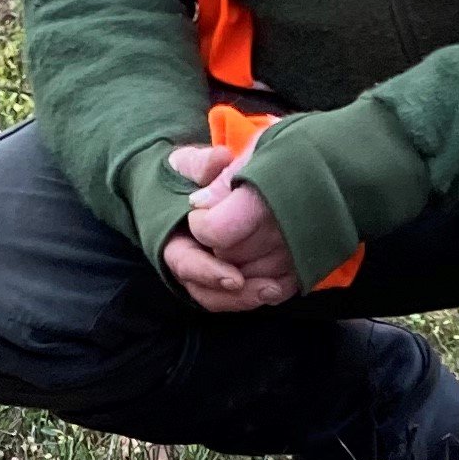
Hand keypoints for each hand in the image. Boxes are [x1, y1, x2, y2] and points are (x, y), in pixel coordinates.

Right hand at [159, 142, 302, 310]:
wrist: (190, 185)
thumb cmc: (187, 175)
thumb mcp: (188, 163)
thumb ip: (201, 163)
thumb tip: (219, 160)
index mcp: (172, 240)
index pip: (186, 264)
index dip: (208, 273)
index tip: (233, 278)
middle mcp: (189, 263)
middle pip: (208, 292)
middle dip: (237, 296)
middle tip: (268, 290)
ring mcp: (209, 274)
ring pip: (226, 299)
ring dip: (252, 297)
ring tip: (279, 290)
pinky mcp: (231, 275)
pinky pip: (244, 293)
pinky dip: (263, 292)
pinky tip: (286, 284)